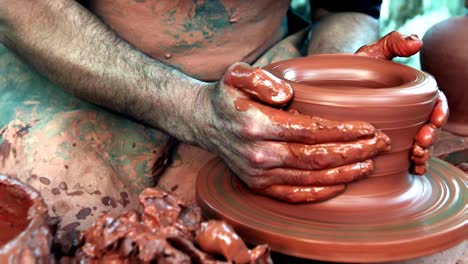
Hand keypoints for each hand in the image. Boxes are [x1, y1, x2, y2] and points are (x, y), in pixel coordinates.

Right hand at [195, 62, 390, 202]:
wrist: (203, 122)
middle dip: (354, 152)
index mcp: (257, 125)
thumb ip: (261, 80)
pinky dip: (321, 192)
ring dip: (345, 173)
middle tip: (381, 144)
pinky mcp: (258, 186)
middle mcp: (258, 154)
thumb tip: (287, 97)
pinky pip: (294, 195)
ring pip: (310, 179)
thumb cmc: (226, 97)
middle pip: (317, 158)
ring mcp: (258, 174)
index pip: (311, 131)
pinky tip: (341, 184)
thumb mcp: (236, 74)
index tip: (369, 127)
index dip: (344, 131)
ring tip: (370, 163)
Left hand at [355, 31, 448, 174]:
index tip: (434, 120)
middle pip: (431, 127)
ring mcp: (399, 129)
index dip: (440, 112)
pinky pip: (406, 156)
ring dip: (425, 152)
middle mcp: (409, 112)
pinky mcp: (387, 143)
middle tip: (421, 144)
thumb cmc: (353, 70)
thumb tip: (415, 42)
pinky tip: (413, 169)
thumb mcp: (372, 54)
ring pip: (421, 144)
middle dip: (431, 138)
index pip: (435, 102)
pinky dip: (414, 164)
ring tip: (416, 157)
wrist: (330, 87)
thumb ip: (392, 44)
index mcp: (411, 93)